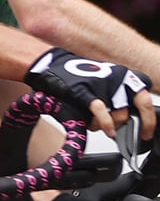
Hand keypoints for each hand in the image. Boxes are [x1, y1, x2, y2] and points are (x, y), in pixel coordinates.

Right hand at [25, 50, 155, 138]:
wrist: (51, 66)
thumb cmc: (74, 79)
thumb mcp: (102, 85)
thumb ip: (115, 98)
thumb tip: (123, 118)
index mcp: (123, 77)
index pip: (144, 99)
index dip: (149, 118)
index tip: (146, 132)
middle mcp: (118, 79)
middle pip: (137, 107)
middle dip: (136, 124)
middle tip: (134, 134)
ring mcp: (104, 86)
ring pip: (119, 114)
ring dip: (109, 126)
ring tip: (97, 126)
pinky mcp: (87, 92)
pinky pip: (102, 112)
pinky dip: (106, 124)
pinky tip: (106, 131)